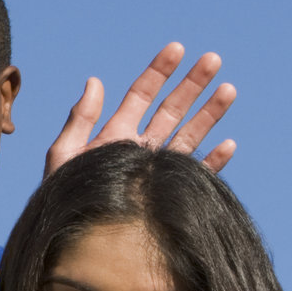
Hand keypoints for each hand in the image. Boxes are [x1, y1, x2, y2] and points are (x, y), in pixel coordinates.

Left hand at [43, 43, 237, 179]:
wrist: (75, 242)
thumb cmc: (62, 198)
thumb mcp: (64, 155)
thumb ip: (80, 120)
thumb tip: (95, 81)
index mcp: (116, 135)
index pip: (142, 95)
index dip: (158, 71)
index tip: (176, 48)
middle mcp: (141, 148)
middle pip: (172, 109)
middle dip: (192, 84)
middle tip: (212, 59)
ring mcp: (157, 170)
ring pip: (189, 136)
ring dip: (209, 113)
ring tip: (228, 89)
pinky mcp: (169, 194)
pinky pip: (197, 175)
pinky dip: (213, 162)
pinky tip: (228, 145)